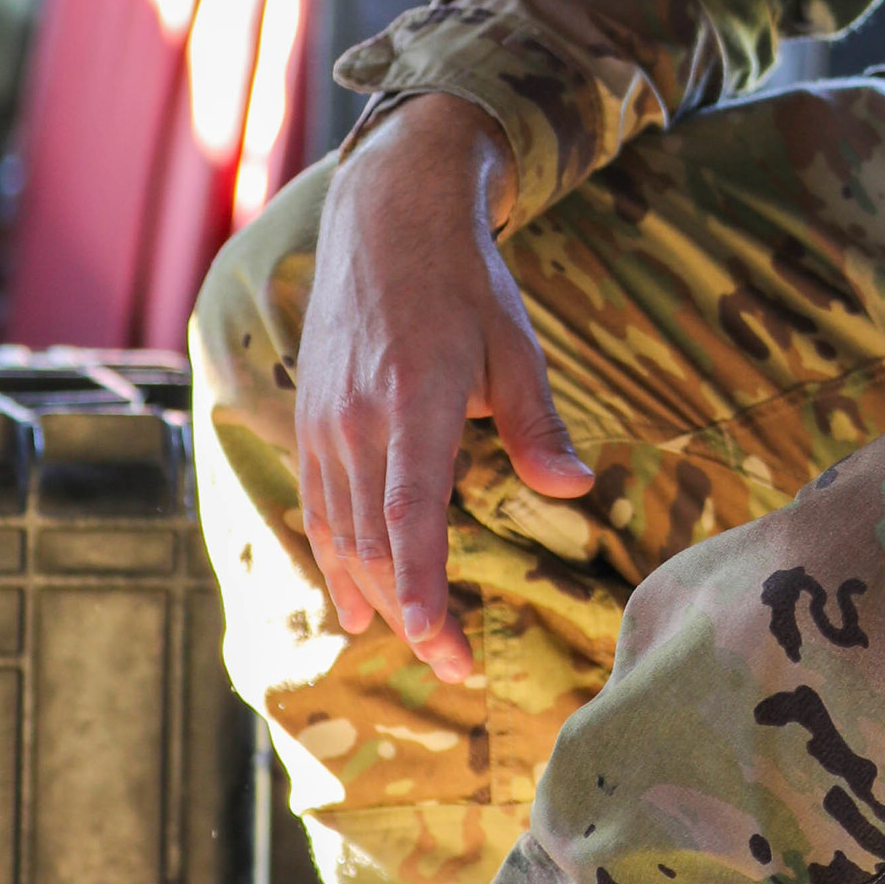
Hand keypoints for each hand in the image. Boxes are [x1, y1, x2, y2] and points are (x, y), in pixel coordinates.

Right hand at [294, 97, 593, 681]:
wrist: (385, 215)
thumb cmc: (463, 280)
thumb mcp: (513, 345)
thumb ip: (536, 425)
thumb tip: (575, 488)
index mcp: (413, 397)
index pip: (410, 509)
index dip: (419, 581)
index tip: (434, 641)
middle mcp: (357, 417)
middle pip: (374, 540)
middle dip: (413, 613)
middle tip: (457, 667)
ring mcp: (324, 421)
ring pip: (342, 533)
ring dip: (376, 597)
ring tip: (419, 647)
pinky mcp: (309, 421)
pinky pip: (320, 508)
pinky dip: (338, 561)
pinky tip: (358, 605)